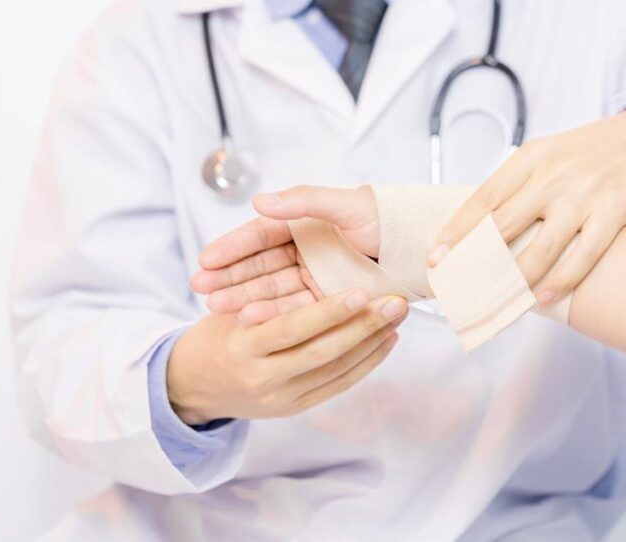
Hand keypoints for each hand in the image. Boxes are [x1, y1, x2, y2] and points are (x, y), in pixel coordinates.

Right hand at [168, 288, 407, 422]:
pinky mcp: (294, 409)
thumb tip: (304, 259)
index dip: (328, 311)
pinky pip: (337, 386)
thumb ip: (260, 293)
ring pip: (336, 370)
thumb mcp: (226, 310)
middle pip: (322, 352)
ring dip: (372, 343)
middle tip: (395, 302)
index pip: (291, 328)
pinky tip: (386, 342)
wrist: (193, 387)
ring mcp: (280, 398)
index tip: (361, 290)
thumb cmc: (216, 335)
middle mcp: (262, 377)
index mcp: (242, 346)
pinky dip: (366, 364)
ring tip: (398, 316)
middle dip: (363, 326)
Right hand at [192, 186, 378, 322]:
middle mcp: (306, 252)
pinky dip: (272, 315)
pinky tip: (249, 319)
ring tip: (216, 307)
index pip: (260, 236)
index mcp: (305, 224)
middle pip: (260, 265)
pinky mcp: (327, 302)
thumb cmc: (388, 219)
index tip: (206, 259)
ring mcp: (315, 278)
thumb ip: (303, 202)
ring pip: (272, 290)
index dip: (233, 247)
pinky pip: (295, 310)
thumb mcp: (346, 205)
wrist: (425, 249)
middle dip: (229, 276)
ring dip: (243, 298)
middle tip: (199, 288)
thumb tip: (259, 201)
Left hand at [427, 105, 625, 303]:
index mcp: (530, 158)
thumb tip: (479, 227)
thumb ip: (517, 185)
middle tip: (457, 290)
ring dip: (515, 280)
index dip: (456, 231)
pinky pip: (583, 254)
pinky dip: (561, 280)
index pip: (483, 198)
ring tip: (496, 303)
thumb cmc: (591, 152)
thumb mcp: (548, 154)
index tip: (436, 256)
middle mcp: (553, 175)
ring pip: (541, 247)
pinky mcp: (614, 211)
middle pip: (503, 226)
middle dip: (475, 262)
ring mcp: (584, 194)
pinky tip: (543, 297)